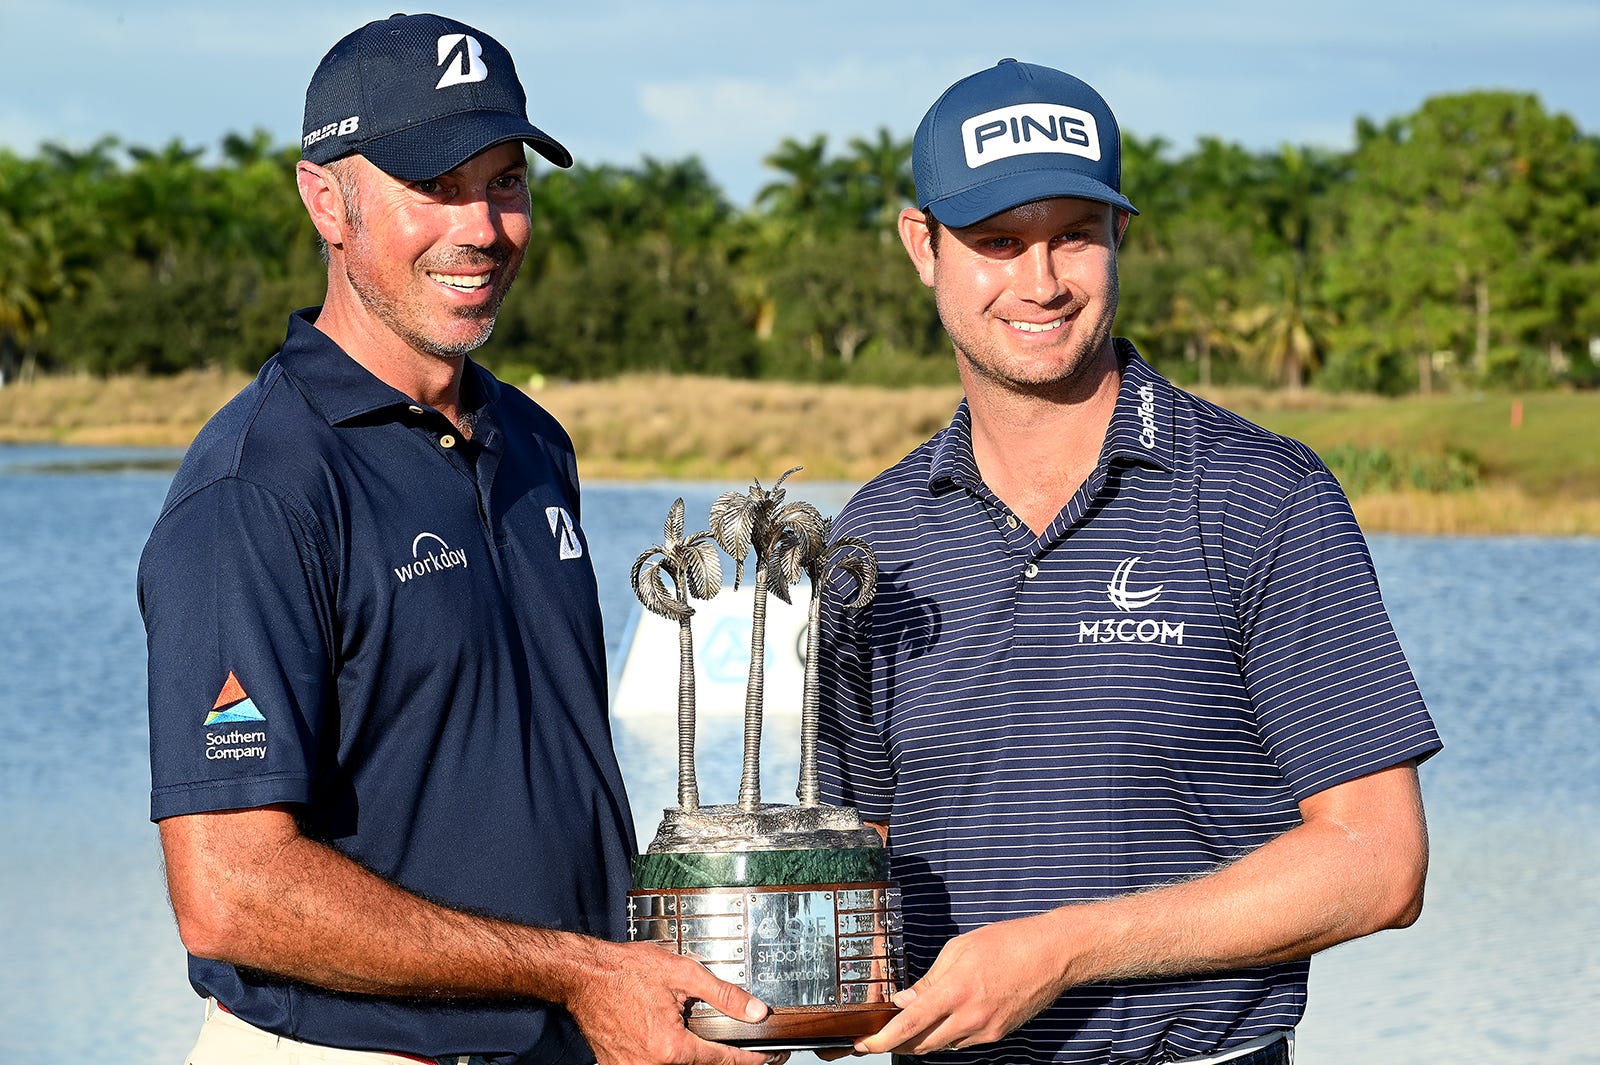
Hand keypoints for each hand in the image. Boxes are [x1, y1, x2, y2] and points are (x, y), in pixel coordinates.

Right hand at [565, 940, 783, 1064]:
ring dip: (685, 1053)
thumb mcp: (682, 973)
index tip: (764, 1058)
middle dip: (713, 1053)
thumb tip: (754, 1011)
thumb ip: (723, 995)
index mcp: (670, 1047)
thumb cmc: (625, 971)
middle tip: (717, 1034)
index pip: (720, 1060)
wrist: (584, 975)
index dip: (746, 1059)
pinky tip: (660, 1034)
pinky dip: (663, 1054)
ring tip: (679, 1025)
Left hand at [853, 914, 1067, 1055]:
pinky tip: (945, 1019)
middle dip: (897, 1044)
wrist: (1053, 954)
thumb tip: (903, 1001)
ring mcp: (985, 1030)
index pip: (910, 1025)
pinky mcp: (998, 1035)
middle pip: (921, 1045)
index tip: (864, 1044)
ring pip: (941, 1046)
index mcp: (955, 991)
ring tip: (911, 1024)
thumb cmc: (1007, 942)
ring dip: (922, 1040)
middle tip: (880, 1036)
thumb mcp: (959, 949)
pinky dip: (947, 1035)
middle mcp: (969, 1017)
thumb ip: (928, 980)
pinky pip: (962, 1043)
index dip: (882, 1039)